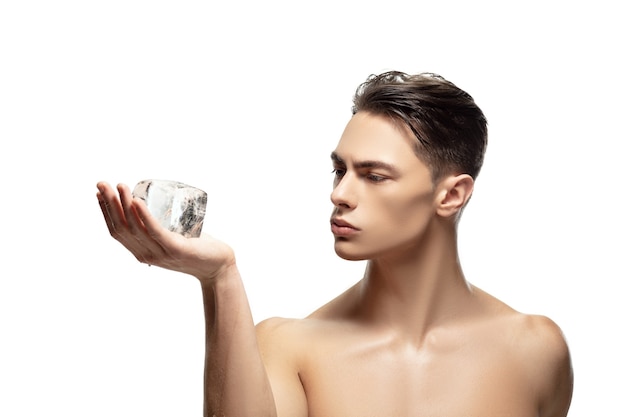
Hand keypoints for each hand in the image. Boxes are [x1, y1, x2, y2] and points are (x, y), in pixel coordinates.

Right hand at [96, 181, 235, 282]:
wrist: (218, 266)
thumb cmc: (197, 249)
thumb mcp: (171, 239)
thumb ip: (161, 229)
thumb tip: (153, 204)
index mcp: (142, 252)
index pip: (117, 231)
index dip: (105, 212)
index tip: (99, 192)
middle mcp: (147, 255)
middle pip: (122, 228)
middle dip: (109, 204)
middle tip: (103, 184)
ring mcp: (161, 253)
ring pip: (136, 227)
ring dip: (125, 204)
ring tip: (121, 186)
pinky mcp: (176, 249)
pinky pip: (156, 231)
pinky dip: (145, 216)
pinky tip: (137, 202)